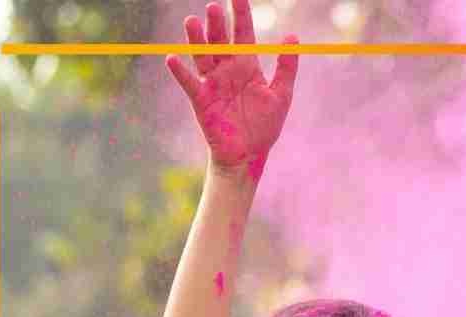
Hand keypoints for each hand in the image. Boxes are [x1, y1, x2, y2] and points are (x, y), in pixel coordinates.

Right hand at [163, 0, 299, 181]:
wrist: (249, 153)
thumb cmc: (265, 124)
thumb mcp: (281, 94)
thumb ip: (286, 67)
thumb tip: (292, 37)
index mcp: (247, 66)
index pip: (243, 34)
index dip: (241, 14)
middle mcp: (227, 70)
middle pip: (220, 41)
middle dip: (217, 25)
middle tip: (215, 7)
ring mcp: (212, 83)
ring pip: (202, 56)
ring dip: (197, 40)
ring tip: (193, 21)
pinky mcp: (201, 100)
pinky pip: (189, 83)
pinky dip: (180, 72)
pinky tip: (172, 58)